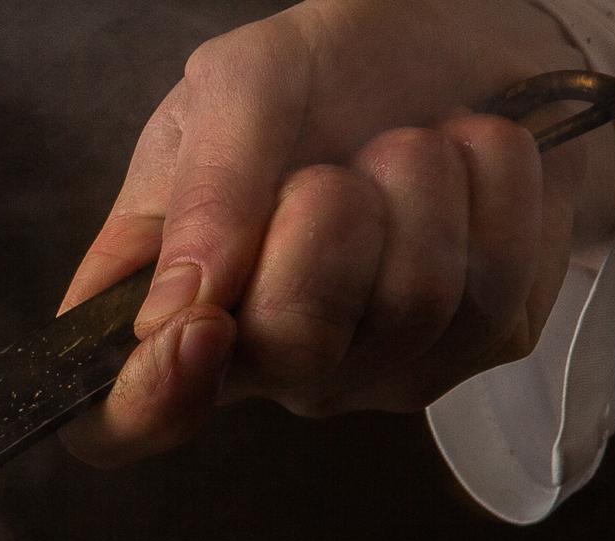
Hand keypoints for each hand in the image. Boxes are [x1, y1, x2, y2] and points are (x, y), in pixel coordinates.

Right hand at [60, 0, 614, 465]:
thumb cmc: (327, 72)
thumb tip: (177, 305)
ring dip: (420, 188)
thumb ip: (204, 185)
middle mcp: (268, 364)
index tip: (198, 326)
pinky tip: (466, 166)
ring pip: (409, 308)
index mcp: (176, 311)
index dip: (149, 402)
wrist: (462, 41)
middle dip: (326, 221)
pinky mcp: (478, 348)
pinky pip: (494, 293)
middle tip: (334, 167)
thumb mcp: (239, 84)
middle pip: (291, 348)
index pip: (121, 425)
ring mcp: (376, 369)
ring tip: (406, 148)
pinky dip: (492, 193)